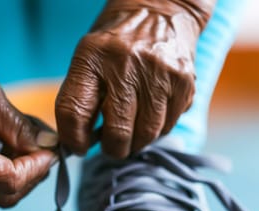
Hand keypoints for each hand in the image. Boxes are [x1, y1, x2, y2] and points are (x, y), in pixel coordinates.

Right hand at [0, 35, 57, 206]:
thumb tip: (49, 145)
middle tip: (42, 146)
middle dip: (31, 173)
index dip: (37, 168)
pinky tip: (0, 148)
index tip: (52, 149)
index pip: (10, 181)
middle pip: (6, 196)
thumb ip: (19, 126)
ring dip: (17, 174)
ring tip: (19, 141)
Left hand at [56, 0, 213, 157]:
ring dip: (137, 142)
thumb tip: (79, 143)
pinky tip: (151, 113)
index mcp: (92, 57)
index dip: (74, 140)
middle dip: (113, 148)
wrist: (161, 8)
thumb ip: (80, 97)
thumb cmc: (117, 41)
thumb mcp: (88, 58)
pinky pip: (168, 125)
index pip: (74, 112)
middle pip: (117, 132)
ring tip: (132, 131)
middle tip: (112, 145)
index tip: (79, 147)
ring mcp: (158, 73)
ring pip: (146, 134)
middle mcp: (125, 64)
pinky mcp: (184, 81)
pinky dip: (157, 129)